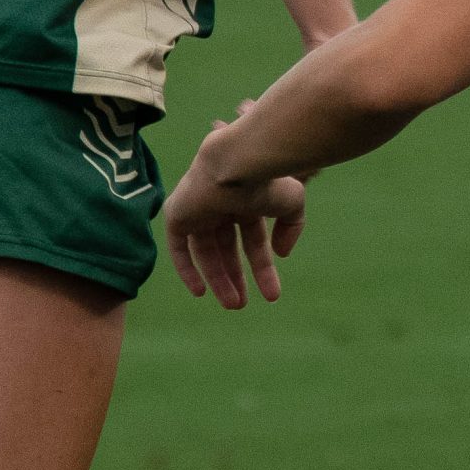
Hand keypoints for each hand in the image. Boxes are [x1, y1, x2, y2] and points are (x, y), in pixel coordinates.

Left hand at [161, 123, 306, 309]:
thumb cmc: (267, 180)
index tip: (271, 294)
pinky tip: (200, 292)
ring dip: (218, 279)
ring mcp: (198, 208)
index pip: (252, 239)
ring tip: (233, 304)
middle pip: (226, 248)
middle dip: (235, 277)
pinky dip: (186, 269)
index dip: (261, 267)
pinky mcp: (177, 213)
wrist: (237, 164)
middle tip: (241, 304)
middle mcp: (221, 204)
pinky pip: (178, 247)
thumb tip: (281, 254)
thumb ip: (290, 228)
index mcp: (246, 199)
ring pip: (205, 252)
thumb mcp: (292, 203)